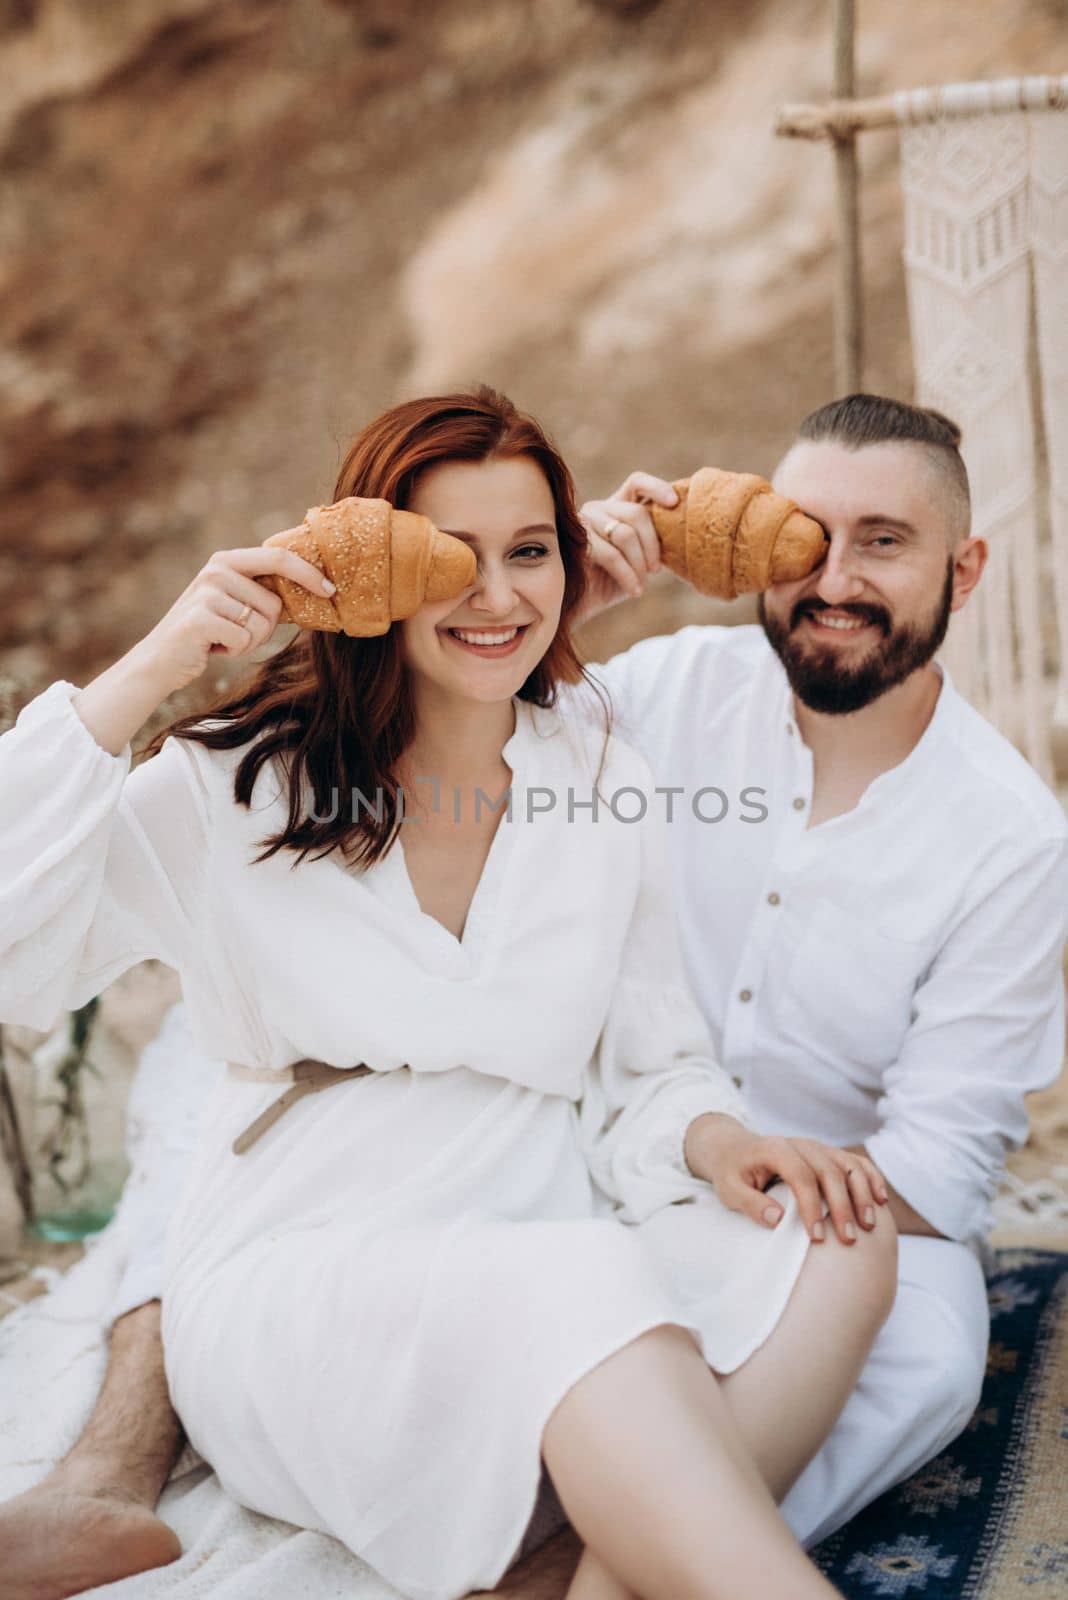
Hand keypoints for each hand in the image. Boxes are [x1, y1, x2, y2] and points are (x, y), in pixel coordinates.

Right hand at [139, 539, 336, 694]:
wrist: (161, 660)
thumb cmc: (208, 634)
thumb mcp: (235, 604)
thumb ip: (262, 592)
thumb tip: (316, 587)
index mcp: (227, 561)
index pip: (278, 558)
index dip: (308, 573)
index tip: (330, 590)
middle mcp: (216, 570)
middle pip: (274, 603)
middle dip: (264, 628)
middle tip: (237, 633)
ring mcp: (207, 592)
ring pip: (261, 624)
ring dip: (248, 642)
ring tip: (222, 639)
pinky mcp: (201, 618)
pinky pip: (244, 639)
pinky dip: (235, 651)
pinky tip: (214, 647)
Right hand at [575, 471, 677, 622]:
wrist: (583, 605)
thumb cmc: (613, 582)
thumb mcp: (640, 558)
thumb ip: (654, 541)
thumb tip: (682, 532)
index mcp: (616, 506)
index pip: (637, 482)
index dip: (657, 487)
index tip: (674, 504)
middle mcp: (599, 508)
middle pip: (636, 513)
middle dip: (652, 545)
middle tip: (655, 570)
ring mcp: (584, 522)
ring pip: (625, 534)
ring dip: (639, 564)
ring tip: (641, 584)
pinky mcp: (577, 542)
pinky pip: (611, 555)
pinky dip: (628, 575)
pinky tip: (634, 591)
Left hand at [683, 1114, 889, 1244]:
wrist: (735, 1148)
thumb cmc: (732, 1173)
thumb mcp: (729, 1189)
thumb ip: (751, 1203)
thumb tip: (778, 1218)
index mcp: (774, 1149)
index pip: (799, 1175)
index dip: (810, 1206)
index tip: (816, 1238)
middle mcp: (800, 1144)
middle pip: (829, 1171)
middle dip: (841, 1206)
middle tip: (849, 1239)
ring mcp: (817, 1146)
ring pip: (847, 1164)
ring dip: (862, 1193)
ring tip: (869, 1224)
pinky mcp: (828, 1153)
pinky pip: (855, 1161)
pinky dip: (870, 1178)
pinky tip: (881, 1200)